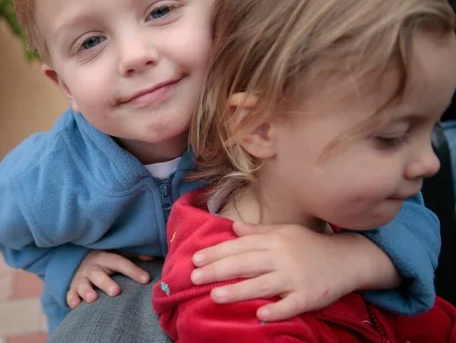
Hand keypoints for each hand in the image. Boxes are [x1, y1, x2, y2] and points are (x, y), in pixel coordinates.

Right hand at [66, 250, 151, 308]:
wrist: (80, 263)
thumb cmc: (105, 261)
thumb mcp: (117, 254)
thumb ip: (133, 255)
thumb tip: (152, 257)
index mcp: (105, 258)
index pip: (120, 262)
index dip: (133, 270)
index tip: (146, 279)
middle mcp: (92, 267)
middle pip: (99, 274)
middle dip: (106, 283)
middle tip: (116, 292)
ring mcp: (81, 278)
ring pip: (82, 284)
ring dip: (87, 291)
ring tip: (93, 299)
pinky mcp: (72, 289)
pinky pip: (70, 294)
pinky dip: (72, 299)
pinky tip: (76, 305)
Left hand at [190, 222, 364, 321]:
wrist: (348, 259)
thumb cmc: (310, 245)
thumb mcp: (284, 232)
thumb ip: (257, 231)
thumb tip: (232, 228)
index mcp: (274, 241)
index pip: (239, 246)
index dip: (216, 252)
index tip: (195, 258)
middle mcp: (282, 257)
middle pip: (245, 264)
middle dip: (218, 270)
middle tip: (194, 277)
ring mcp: (295, 278)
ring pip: (262, 285)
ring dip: (238, 290)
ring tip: (215, 295)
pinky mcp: (309, 297)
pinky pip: (290, 305)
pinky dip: (276, 310)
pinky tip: (259, 314)